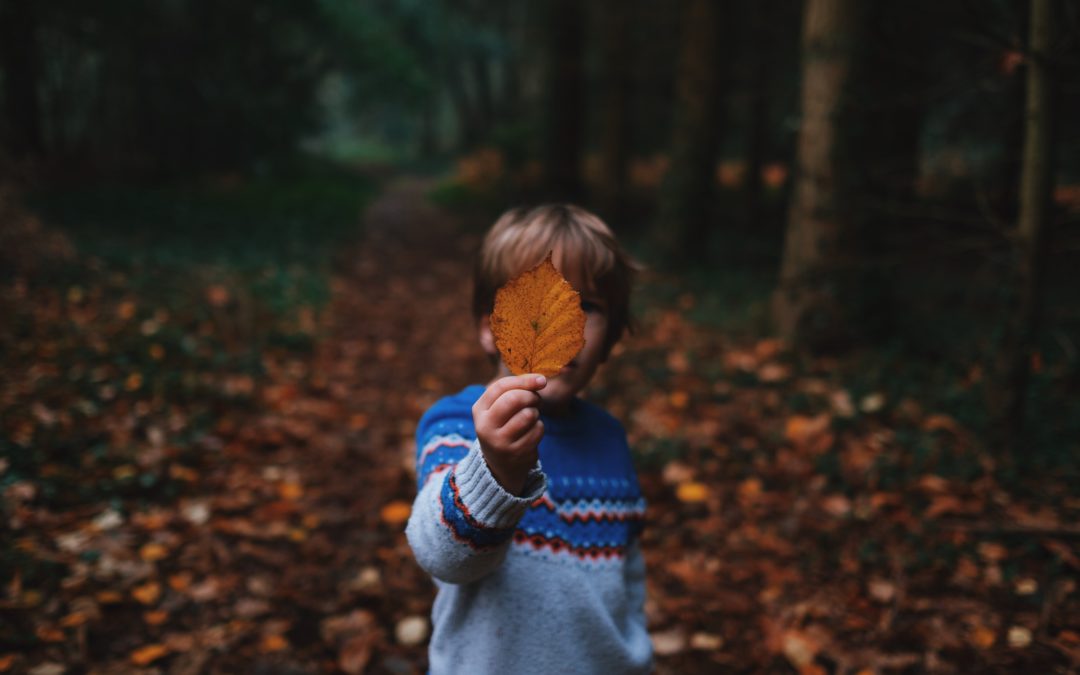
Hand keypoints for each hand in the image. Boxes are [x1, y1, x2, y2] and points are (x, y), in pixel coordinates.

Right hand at [472, 374, 546, 494]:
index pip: (500, 387)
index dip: (524, 380)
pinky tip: (531, 432)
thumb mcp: (498, 408)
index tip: (541, 380)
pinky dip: (539, 427)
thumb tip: (540, 380)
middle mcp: (485, 426)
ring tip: (530, 417)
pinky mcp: (516, 453)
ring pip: (528, 414)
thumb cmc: (503, 426)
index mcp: (479, 410)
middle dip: (531, 396)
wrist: (500, 465)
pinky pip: (537, 430)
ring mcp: (500, 442)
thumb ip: (514, 390)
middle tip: (536, 400)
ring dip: (535, 413)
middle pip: (513, 399)